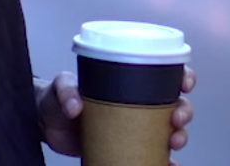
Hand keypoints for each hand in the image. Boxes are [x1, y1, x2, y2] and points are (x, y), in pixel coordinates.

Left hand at [35, 66, 196, 161]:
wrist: (45, 123)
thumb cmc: (56, 96)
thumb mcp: (60, 86)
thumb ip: (66, 92)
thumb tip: (76, 107)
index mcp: (126, 80)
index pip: (161, 73)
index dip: (180, 76)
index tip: (185, 82)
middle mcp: (135, 102)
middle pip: (173, 103)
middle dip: (183, 111)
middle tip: (176, 120)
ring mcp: (132, 127)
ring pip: (168, 130)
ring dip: (178, 137)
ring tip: (173, 143)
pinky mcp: (126, 148)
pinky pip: (152, 156)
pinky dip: (164, 162)